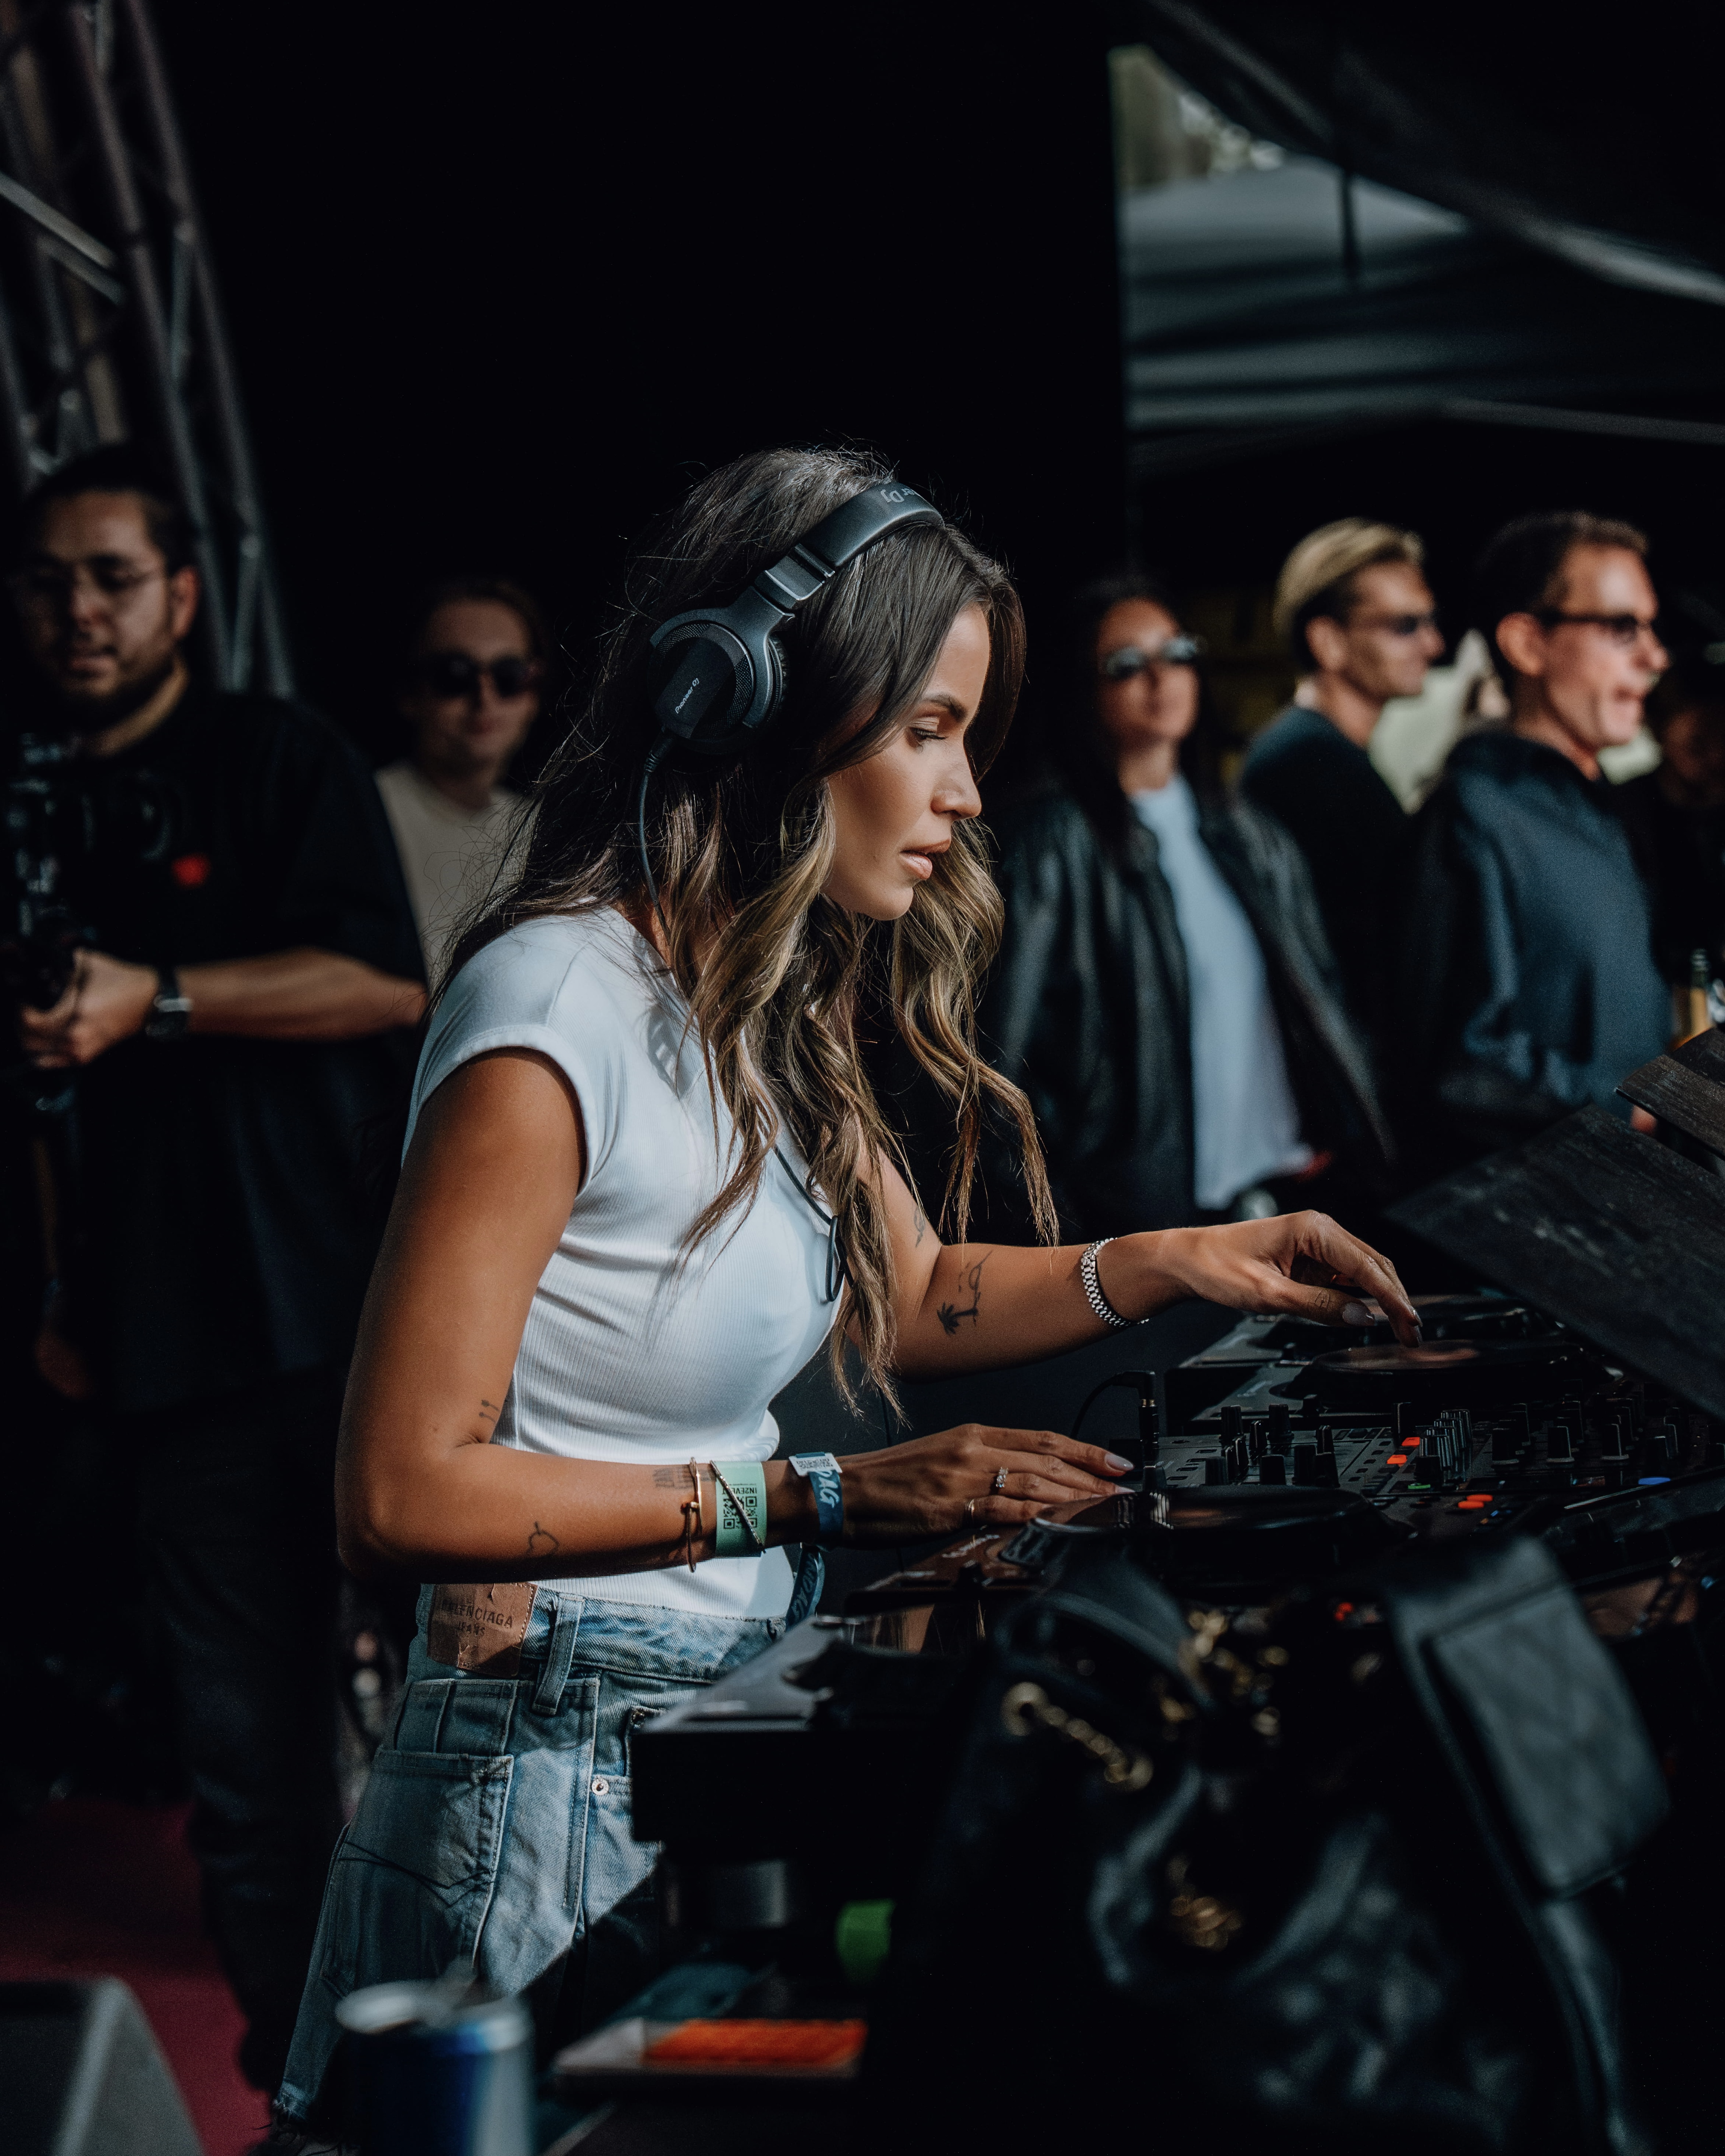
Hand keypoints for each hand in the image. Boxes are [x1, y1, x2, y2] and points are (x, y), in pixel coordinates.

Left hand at [18, 949, 159, 1067]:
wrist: (148, 1001)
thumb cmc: (122, 982)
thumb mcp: (87, 963)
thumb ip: (58, 963)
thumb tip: (36, 962)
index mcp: (76, 1012)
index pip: (30, 1020)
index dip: (21, 1008)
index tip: (23, 997)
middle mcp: (76, 1036)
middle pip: (28, 1039)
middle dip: (21, 1022)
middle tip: (24, 1009)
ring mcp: (80, 1049)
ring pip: (36, 1054)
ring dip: (28, 1038)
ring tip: (31, 1023)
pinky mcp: (86, 1056)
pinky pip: (52, 1062)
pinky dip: (41, 1054)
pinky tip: (42, 1039)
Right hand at [838, 1423, 1129, 1543]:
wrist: (842, 1492)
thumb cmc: (887, 1481)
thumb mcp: (941, 1460)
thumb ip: (982, 1467)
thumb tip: (1023, 1485)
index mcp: (972, 1435)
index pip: (1043, 1439)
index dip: (1085, 1451)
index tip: (1117, 1463)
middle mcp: (972, 1449)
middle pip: (1047, 1460)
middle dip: (1093, 1476)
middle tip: (1126, 1489)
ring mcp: (962, 1477)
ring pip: (1034, 1483)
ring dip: (1076, 1497)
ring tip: (1107, 1508)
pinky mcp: (950, 1506)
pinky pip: (1003, 1509)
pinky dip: (1038, 1515)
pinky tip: (1062, 1521)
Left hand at [1131, 1212, 1421, 1345]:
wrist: (1188, 1261)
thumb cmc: (1217, 1268)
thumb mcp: (1267, 1294)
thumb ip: (1317, 1305)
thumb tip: (1361, 1317)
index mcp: (1314, 1229)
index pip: (1367, 1266)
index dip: (1393, 1298)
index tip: (1410, 1323)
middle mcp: (1320, 1231)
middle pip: (1374, 1266)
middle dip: (1395, 1299)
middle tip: (1412, 1334)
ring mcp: (1316, 1245)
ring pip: (1363, 1272)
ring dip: (1381, 1299)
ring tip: (1399, 1330)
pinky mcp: (1309, 1260)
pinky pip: (1344, 1278)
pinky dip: (1361, 1297)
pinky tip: (1369, 1317)